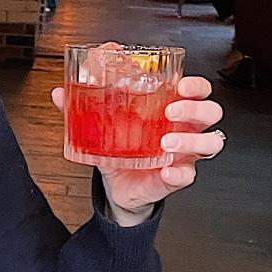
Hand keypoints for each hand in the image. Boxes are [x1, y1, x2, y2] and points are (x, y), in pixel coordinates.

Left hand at [51, 76, 224, 226]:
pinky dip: (179, 173)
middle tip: (170, 111)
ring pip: (209, 143)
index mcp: (170, 110)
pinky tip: (166, 171)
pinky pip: (188, 175)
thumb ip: (83, 109)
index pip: (197, 91)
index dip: (195, 85)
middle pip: (210, 112)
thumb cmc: (120, 151)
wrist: (118, 188)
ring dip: (191, 139)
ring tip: (166, 142)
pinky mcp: (176, 177)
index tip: (180, 83)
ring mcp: (184, 155)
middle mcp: (183, 130)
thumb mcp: (103, 127)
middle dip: (195, 108)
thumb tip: (60, 93)